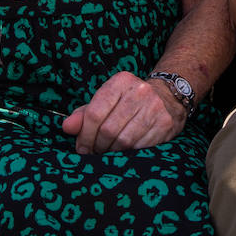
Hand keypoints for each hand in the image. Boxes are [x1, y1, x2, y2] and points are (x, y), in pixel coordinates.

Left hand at [61, 71, 185, 153]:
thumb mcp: (107, 100)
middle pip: (108, 129)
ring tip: (109, 152)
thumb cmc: (129, 102)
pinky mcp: (165, 123)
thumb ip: (84, 114)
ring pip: (123, 141)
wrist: (168, 96)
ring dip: (112, 152)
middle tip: (95, 152)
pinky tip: (126, 151)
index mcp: (120, 81)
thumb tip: (67, 127)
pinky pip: (140, 147)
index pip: (94, 113)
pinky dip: (129, 154)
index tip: (81, 148)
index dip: (84, 135)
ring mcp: (154, 107)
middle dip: (97, 146)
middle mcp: (139, 91)